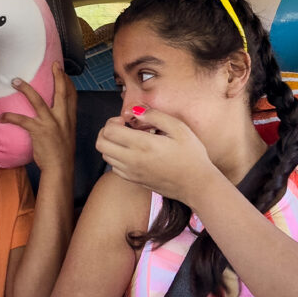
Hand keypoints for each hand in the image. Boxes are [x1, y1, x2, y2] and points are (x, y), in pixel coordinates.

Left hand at [0, 63, 76, 172]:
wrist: (60, 168)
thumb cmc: (61, 154)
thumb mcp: (67, 134)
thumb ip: (62, 122)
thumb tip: (52, 116)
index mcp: (70, 119)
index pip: (72, 96)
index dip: (68, 82)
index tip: (62, 72)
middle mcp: (62, 118)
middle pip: (61, 92)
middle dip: (58, 77)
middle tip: (53, 64)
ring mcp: (50, 123)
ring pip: (38, 101)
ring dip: (26, 89)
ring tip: (16, 80)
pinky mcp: (39, 131)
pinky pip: (21, 120)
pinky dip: (10, 117)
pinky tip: (1, 117)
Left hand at [95, 107, 214, 203]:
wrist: (197, 185)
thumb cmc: (192, 156)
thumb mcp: (179, 128)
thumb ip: (155, 116)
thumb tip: (136, 111)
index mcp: (143, 145)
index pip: (109, 130)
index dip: (113, 121)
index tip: (127, 120)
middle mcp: (132, 160)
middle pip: (101, 144)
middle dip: (107, 131)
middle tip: (122, 128)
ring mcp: (131, 173)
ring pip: (105, 156)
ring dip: (111, 144)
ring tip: (129, 140)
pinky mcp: (134, 181)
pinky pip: (114, 168)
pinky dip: (117, 158)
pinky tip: (132, 153)